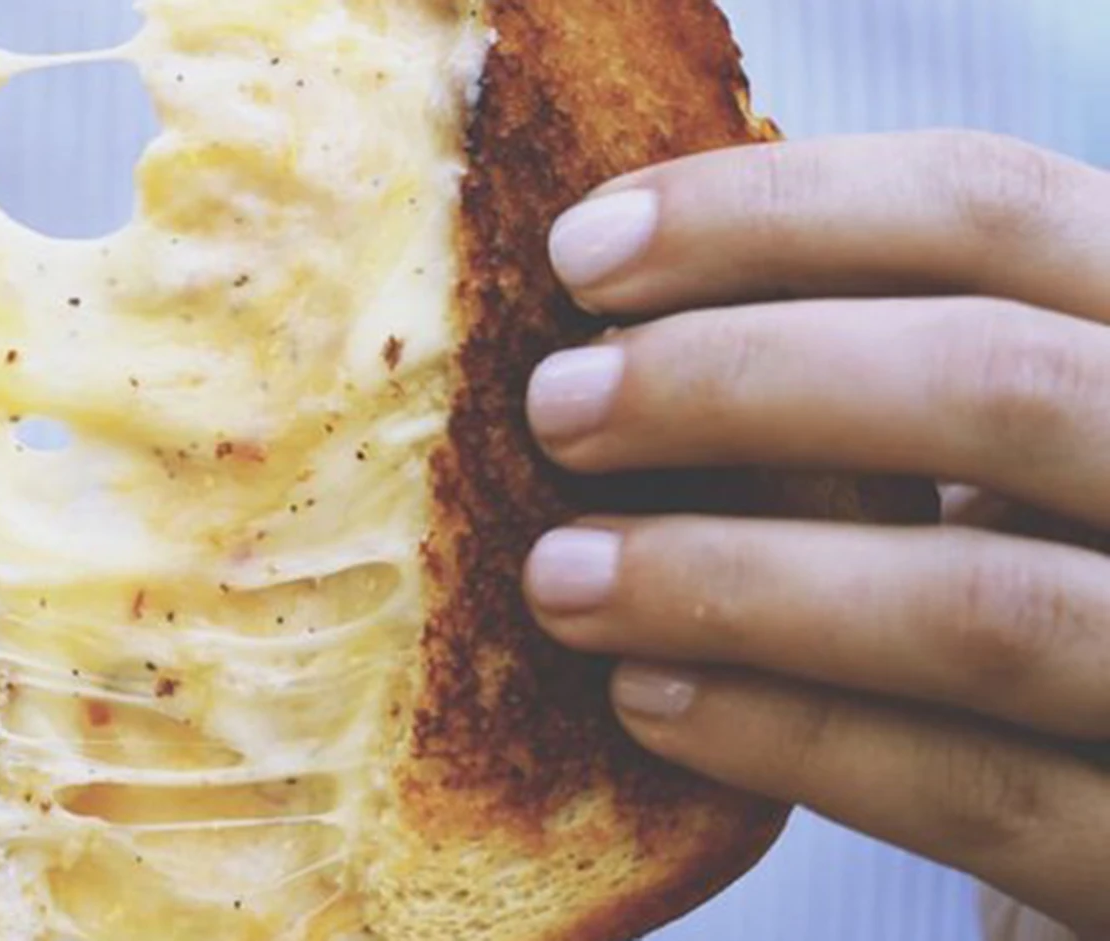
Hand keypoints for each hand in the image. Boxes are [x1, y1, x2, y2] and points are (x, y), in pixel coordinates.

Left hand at [522, 131, 1109, 937]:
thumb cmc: (1036, 564)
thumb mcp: (1004, 429)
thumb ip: (885, 360)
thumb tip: (608, 312)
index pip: (994, 208)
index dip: (771, 212)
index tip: (579, 252)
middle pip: (998, 381)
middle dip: (735, 383)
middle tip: (555, 408)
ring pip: (981, 606)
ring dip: (728, 582)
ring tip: (560, 576)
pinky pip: (974, 791)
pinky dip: (791, 738)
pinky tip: (646, 699)